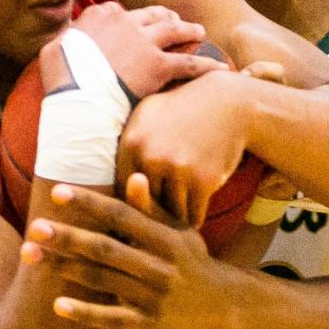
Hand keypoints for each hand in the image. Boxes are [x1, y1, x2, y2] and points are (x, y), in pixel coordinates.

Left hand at [22, 174, 221, 328]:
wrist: (219, 301)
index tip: (57, 192)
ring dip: (65, 268)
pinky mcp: (149, 324)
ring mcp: (155, 298)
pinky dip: (84, 313)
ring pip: (103, 280)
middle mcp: (161, 267)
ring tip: (32, 255)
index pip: (121, 215)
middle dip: (68, 238)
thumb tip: (134, 175)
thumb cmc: (188, 255)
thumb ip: (150, 208)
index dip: (89, 203)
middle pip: (105, 249)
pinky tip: (56, 305)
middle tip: (35, 228)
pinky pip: (111, 318)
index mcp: (165, 238)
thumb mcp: (177, 228)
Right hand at [50, 2, 221, 98]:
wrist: (79, 97)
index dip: (130, 20)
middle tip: (174, 21)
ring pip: (174, 30)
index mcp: (101, 16)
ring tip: (199, 32)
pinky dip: (206, 65)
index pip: (121, 12)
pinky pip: (189, 63)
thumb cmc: (61, 78)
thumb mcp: (54, 49)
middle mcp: (126, 22)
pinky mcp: (160, 65)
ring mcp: (145, 42)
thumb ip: (66, 38)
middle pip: (152, 15)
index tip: (135, 25)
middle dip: (165, 17)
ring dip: (188, 30)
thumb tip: (64, 38)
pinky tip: (219, 68)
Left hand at [117, 69, 252, 224]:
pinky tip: (194, 218)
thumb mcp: (147, 114)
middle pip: (143, 204)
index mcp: (132, 142)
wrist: (228, 103)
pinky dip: (194, 219)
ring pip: (169, 213)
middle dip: (151, 214)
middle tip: (153, 225)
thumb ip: (126, 143)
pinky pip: (194, 214)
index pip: (121, 189)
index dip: (128, 203)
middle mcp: (151, 157)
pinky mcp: (204, 180)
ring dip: (175, 220)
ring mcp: (178, 169)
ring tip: (174, 225)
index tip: (133, 214)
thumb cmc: (182, 109)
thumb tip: (100, 174)